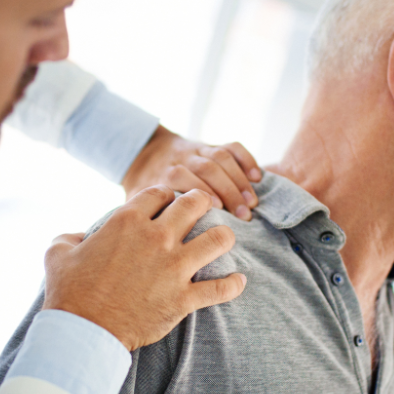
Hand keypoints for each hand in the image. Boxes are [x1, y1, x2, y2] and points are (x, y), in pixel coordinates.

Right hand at [42, 186, 246, 350]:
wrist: (84, 331)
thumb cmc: (69, 292)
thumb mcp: (58, 253)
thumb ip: (71, 236)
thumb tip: (78, 236)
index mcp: (127, 221)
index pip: (161, 192)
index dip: (167, 194)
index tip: (170, 202)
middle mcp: (156, 238)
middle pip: (195, 204)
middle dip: (203, 202)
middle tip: (205, 209)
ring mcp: (173, 268)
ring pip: (218, 239)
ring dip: (225, 237)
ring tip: (224, 240)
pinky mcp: (183, 298)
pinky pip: (220, 289)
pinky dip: (233, 285)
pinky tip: (239, 281)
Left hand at [121, 126, 261, 220]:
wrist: (143, 152)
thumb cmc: (144, 190)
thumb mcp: (137, 203)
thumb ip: (146, 219)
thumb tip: (155, 248)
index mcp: (162, 173)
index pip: (183, 177)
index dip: (202, 191)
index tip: (218, 212)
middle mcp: (181, 158)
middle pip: (207, 168)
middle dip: (229, 190)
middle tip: (244, 216)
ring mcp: (197, 150)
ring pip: (221, 158)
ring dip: (239, 180)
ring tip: (252, 203)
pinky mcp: (210, 145)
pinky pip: (231, 146)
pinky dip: (246, 159)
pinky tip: (257, 177)